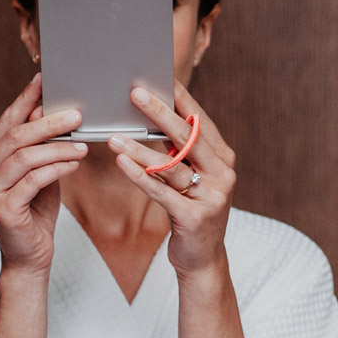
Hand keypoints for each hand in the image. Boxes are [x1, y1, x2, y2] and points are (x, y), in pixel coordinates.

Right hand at [0, 74, 85, 275]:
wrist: (28, 258)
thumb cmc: (34, 213)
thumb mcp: (38, 173)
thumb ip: (39, 147)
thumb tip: (51, 110)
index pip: (5, 124)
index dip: (25, 101)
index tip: (44, 82)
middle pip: (14, 138)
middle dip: (47, 122)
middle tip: (75, 114)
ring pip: (24, 157)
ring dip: (57, 146)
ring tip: (82, 141)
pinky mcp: (2, 210)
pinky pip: (34, 180)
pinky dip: (57, 168)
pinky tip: (75, 161)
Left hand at [107, 80, 236, 277]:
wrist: (203, 260)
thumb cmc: (190, 212)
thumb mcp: (192, 178)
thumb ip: (181, 152)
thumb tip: (154, 116)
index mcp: (223, 158)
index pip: (200, 121)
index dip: (180, 98)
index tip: (160, 77)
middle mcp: (222, 174)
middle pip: (188, 136)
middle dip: (160, 112)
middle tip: (135, 93)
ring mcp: (211, 196)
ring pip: (171, 165)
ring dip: (140, 146)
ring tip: (113, 134)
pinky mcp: (194, 217)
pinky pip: (161, 191)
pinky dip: (139, 175)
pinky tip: (121, 161)